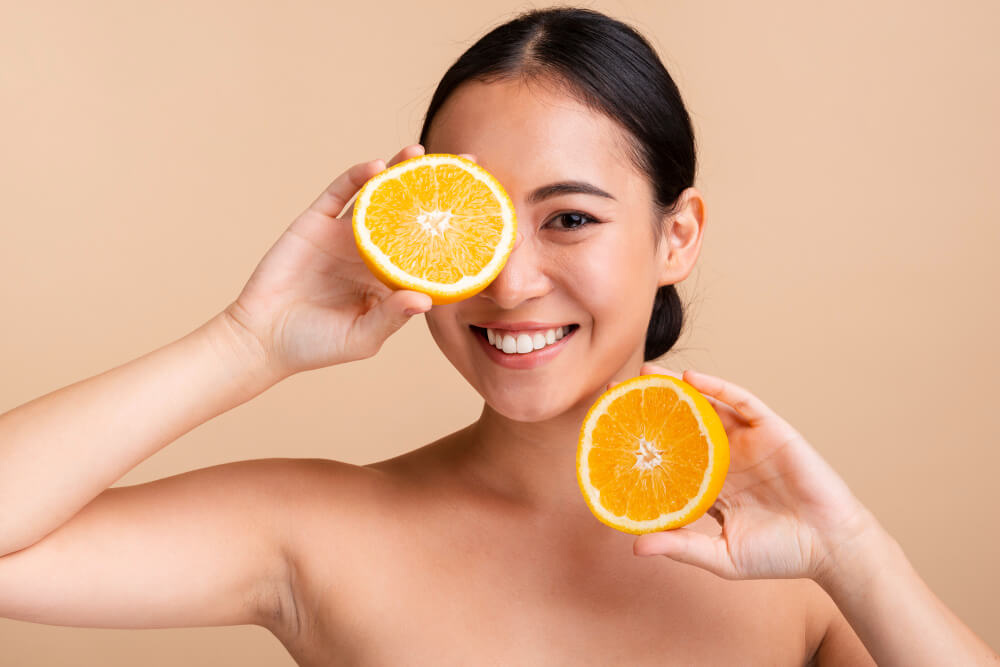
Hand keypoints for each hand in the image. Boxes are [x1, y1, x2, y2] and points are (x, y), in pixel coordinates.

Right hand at [223, 144, 474, 378]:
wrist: (262, 339)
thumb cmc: (317, 344)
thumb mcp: (362, 337)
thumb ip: (392, 317)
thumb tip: (424, 298)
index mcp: (390, 278)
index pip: (430, 248)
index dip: (456, 231)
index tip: (489, 216)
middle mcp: (372, 251)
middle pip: (410, 212)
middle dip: (436, 188)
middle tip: (468, 164)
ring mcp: (344, 235)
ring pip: (378, 196)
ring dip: (398, 172)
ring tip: (420, 153)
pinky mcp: (315, 224)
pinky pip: (338, 194)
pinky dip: (356, 178)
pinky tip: (376, 166)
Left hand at [628, 364, 879, 582]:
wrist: (832, 548)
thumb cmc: (780, 554)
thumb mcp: (722, 556)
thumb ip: (682, 547)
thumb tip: (635, 547)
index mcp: (710, 487)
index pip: (668, 462)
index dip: (641, 449)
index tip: (608, 438)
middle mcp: (725, 459)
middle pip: (680, 428)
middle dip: (650, 411)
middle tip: (615, 395)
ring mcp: (748, 442)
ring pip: (706, 408)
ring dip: (676, 390)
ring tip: (645, 375)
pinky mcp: (771, 430)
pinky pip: (741, 402)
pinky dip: (717, 388)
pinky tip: (691, 379)